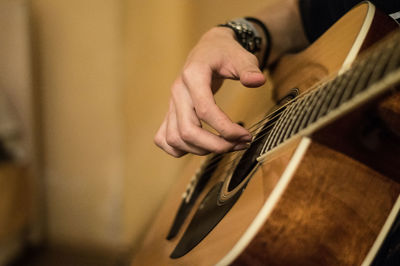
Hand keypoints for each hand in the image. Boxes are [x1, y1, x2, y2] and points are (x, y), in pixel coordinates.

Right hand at [154, 27, 265, 156]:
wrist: (208, 49)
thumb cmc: (225, 53)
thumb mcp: (241, 56)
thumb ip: (249, 69)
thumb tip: (257, 81)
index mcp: (193, 75)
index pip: (205, 110)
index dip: (226, 129)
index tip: (246, 135)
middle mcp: (178, 91)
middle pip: (188, 130)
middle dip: (215, 145)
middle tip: (238, 145)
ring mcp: (171, 103)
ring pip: (175, 138)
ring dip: (200, 150)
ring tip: (224, 146)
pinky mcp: (170, 112)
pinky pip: (164, 138)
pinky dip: (179, 149)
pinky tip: (199, 147)